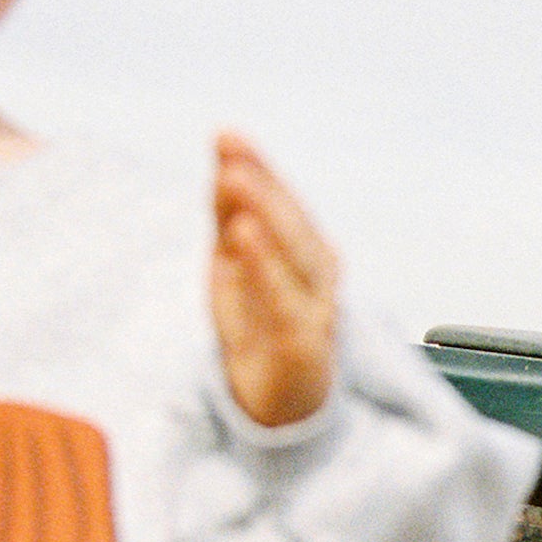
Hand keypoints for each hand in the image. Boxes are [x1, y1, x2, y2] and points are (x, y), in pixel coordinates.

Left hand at [212, 134, 339, 427]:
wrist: (279, 403)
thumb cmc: (261, 329)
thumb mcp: (234, 264)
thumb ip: (230, 214)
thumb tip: (225, 158)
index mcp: (303, 249)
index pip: (282, 202)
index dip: (259, 169)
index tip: (228, 138)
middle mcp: (316, 274)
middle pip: (291, 223)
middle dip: (262, 182)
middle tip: (231, 149)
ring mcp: (315, 309)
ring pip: (294, 255)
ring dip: (266, 213)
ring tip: (235, 180)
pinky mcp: (304, 345)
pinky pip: (283, 300)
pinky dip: (264, 267)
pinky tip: (244, 237)